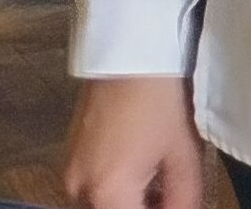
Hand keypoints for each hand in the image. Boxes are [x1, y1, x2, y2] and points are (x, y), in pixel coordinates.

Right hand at [64, 76, 205, 208]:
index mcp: (107, 193)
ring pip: (100, 204)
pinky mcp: (67, 158)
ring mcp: (68, 173)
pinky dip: (114, 187)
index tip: (174, 202)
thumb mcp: (183, 154)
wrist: (129, 56)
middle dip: (142, 207)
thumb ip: (183, 198)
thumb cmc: (161, 101)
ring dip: (127, 200)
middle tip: (168, 191)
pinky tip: (139, 166)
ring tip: (158, 177)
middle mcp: (78, 189)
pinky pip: (90, 187)